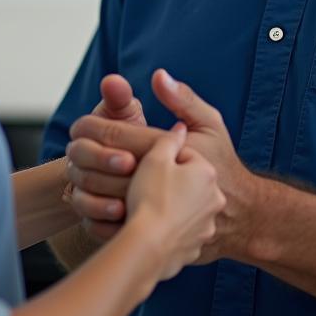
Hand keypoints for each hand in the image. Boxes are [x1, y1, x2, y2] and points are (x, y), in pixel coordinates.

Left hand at [70, 69, 256, 261]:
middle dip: (83, 156)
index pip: (117, 134)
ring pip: (103, 201)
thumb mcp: (210, 125)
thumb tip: (158, 76)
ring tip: (80, 177)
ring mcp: (159, 214)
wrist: (242, 215)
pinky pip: (111, 230)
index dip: (92, 126)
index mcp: (170, 151)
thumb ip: (183, 100)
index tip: (79, 125)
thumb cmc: (223, 163)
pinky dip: (96, 218)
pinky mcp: (155, 239)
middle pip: (104, 168)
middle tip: (73, 150)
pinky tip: (95, 204)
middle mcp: (164, 182)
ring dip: (86, 188)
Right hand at [124, 123, 224, 281]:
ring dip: (171, 207)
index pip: (185, 156)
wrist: (149, 249)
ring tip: (149, 210)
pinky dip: (170, 229)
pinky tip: (154, 229)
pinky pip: (182, 232)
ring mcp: (207, 225)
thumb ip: (169, 139)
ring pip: (185, 208)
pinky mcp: (196, 248)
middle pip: (187, 182)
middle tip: (147, 189)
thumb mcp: (155, 159)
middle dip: (169, 184)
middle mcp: (214, 198)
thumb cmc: (151, 199)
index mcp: (206, 172)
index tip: (148, 170)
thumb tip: (179, 129)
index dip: (162, 161)